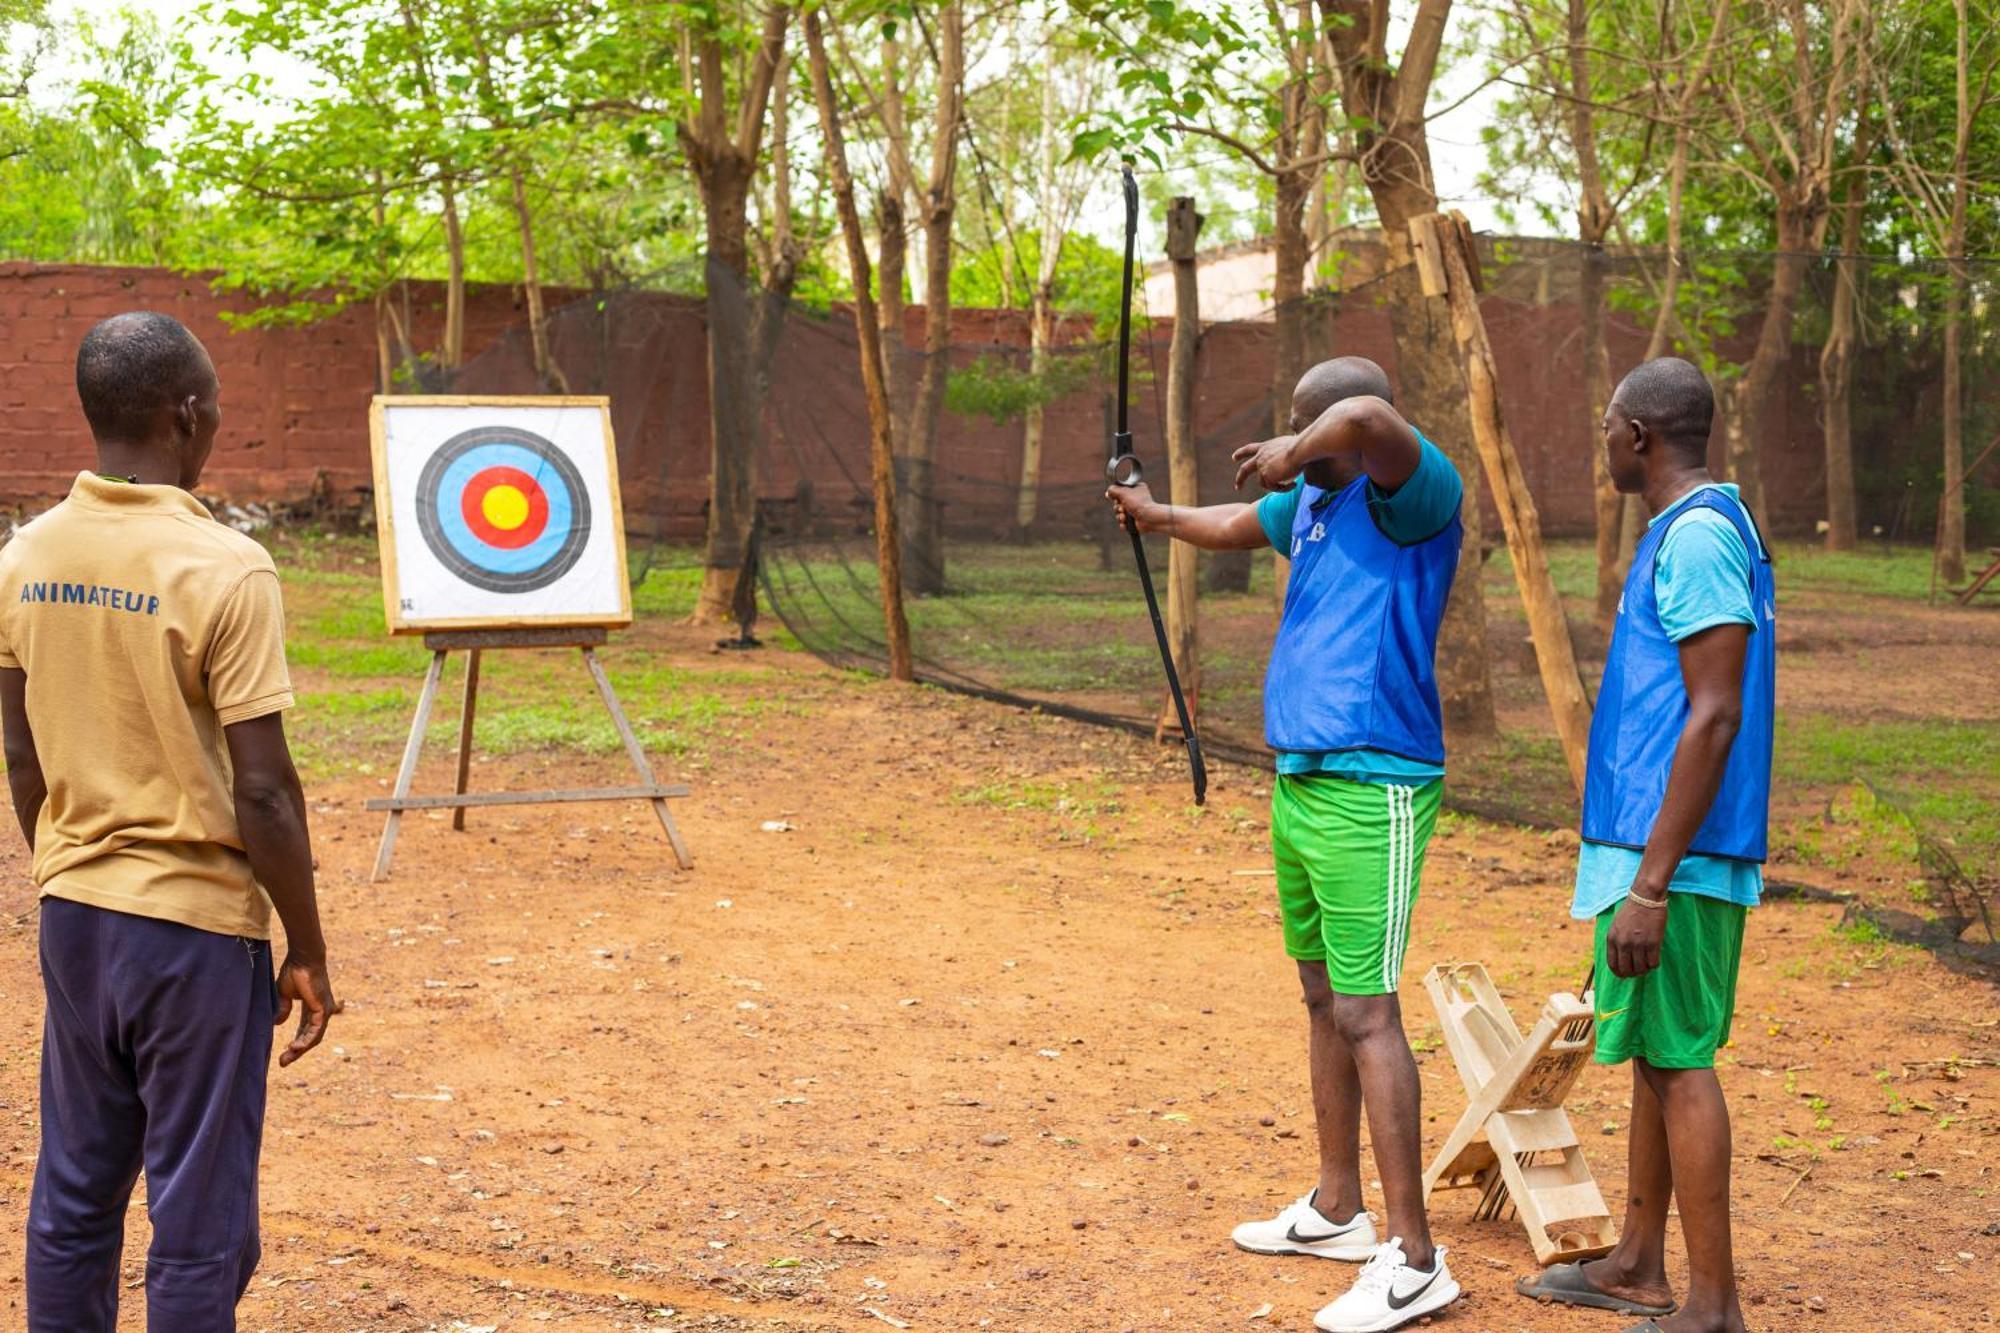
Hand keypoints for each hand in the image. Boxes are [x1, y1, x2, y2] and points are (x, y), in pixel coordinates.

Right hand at [274, 951, 337, 1065]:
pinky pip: (316, 1030)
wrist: (303, 958)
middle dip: (296, 1051)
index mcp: (312, 1007)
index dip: (295, 1043)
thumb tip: (277, 1023)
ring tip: (287, 1058)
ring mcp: (324, 1010)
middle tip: (283, 1062)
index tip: (283, 1054)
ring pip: (314, 1037)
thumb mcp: (283, 994)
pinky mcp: (323, 1009)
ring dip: (300, 1049)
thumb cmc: (294, 971)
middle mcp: (321, 1011)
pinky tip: (295, 1047)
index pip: (304, 1030)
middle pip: (310, 1037)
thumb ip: (282, 1008)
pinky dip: (306, 1041)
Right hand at [1105, 479, 1160, 532]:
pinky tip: (1126, 524)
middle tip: (1123, 509)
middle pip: (1118, 503)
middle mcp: (1136, 499)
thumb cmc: (1139, 503)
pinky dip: (1123, 524)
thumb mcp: (1124, 492)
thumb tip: (1108, 492)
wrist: (1149, 518)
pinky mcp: (1134, 521)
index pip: (1120, 491)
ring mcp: (1135, 511)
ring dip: (1120, 516)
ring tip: (1125, 517)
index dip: (1116, 496)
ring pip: (1119, 514)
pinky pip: (1123, 523)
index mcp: (1136, 489)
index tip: (1116, 498)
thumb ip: (1113, 490)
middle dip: (1118, 508)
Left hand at [1232, 435, 1300, 491]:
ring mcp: (1261, 467)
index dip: (1241, 453)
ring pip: (1264, 483)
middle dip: (1240, 479)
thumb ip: (1287, 452)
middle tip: (1238, 488)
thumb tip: (1296, 455)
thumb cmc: (1302, 446)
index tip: (1234, 458)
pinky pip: (1274, 488)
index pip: (1250, 449)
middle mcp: (1260, 457)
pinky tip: (1294, 485)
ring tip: (1293, 484)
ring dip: (1278, 487)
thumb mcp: (1290, 445)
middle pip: (1245, 469)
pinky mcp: (1266, 477)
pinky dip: (1283, 488)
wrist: (1300, 450)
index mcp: (1265, 447)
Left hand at [1605, 896, 1665, 977]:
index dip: (1620, 973)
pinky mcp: (1652, 943)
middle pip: (1626, 970)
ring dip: (1644, 969)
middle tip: (1639, 970)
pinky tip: (1654, 958)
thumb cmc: (1632, 910)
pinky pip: (1653, 963)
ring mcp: (1638, 944)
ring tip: (1647, 963)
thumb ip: (1616, 941)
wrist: (1646, 897)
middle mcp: (1623, 943)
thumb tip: (1619, 959)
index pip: (1613, 965)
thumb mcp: (1616, 925)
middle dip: (1633, 973)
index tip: (1626, 974)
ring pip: (1641, 969)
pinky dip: (1654, 964)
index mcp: (1612, 939)